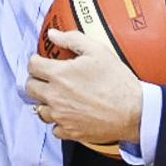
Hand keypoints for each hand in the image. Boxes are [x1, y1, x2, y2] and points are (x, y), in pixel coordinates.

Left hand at [26, 28, 143, 144]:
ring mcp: (61, 116)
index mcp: (59, 75)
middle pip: (30, 88)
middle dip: (37, 80)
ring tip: (59, 97)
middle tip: (49, 79)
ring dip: (46, 102)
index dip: (37, 61)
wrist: (134, 111)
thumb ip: (72, 39)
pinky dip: (59, 121)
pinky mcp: (69, 131)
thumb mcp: (98, 51)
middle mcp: (55, 96)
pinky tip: (69, 114)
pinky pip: (54, 128)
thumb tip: (53, 34)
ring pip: (40, 109)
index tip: (43, 62)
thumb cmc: (117, 81)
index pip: (32, 66)